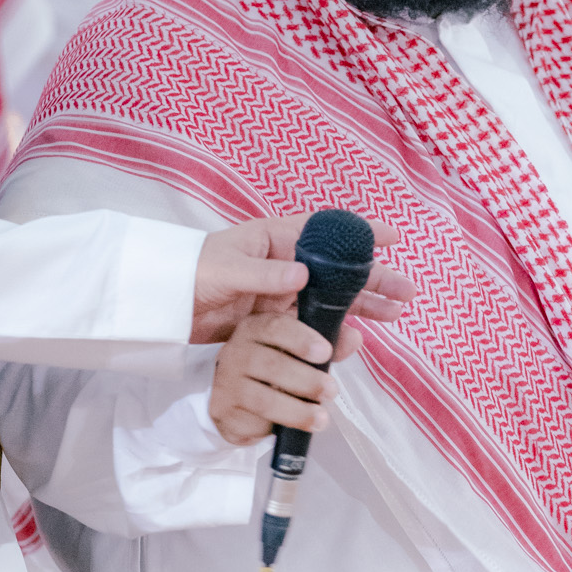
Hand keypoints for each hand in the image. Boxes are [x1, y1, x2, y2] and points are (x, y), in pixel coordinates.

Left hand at [191, 213, 413, 344]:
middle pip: (340, 271)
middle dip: (375, 279)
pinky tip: (357, 340)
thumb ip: (265, 273)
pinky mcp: (276, 322)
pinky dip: (337, 331)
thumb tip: (304, 275)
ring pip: (333, 300)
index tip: (392, 239)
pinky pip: (314, 325)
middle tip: (406, 293)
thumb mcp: (226, 268)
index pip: (327, 231)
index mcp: (276, 239)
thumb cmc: (191, 272)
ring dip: (364, 307)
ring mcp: (283, 295)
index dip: (360, 234)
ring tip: (395, 315)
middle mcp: (287, 265)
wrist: (164, 305)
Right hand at [210, 309, 353, 445]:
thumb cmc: (274, 367)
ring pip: (262, 399)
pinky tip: (289, 430)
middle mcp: (237, 352)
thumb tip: (353, 339)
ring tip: (321, 419)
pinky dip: (275, 428)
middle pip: (271, 365)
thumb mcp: (300, 350)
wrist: (234, 396)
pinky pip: (252, 422)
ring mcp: (227, 383)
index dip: (301, 339)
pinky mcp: (224, 412)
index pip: (275, 327)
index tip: (325, 352)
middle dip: (307, 380)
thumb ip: (329, 343)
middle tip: (331, 391)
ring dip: (296, 411)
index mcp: (256, 328)